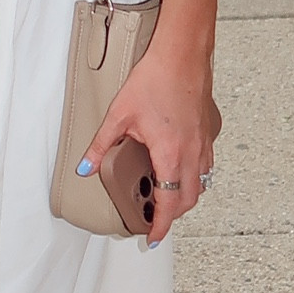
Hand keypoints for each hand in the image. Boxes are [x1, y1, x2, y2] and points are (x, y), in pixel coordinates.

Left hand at [78, 45, 219, 245]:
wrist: (182, 55)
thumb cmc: (155, 79)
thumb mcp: (119, 115)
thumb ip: (101, 146)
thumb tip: (85, 167)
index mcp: (170, 155)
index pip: (169, 204)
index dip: (160, 225)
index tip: (152, 237)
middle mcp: (192, 154)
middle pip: (188, 200)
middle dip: (173, 215)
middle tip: (154, 220)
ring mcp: (204, 143)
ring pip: (201, 184)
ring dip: (184, 197)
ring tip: (165, 198)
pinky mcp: (208, 132)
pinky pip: (205, 165)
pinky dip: (193, 177)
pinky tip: (178, 168)